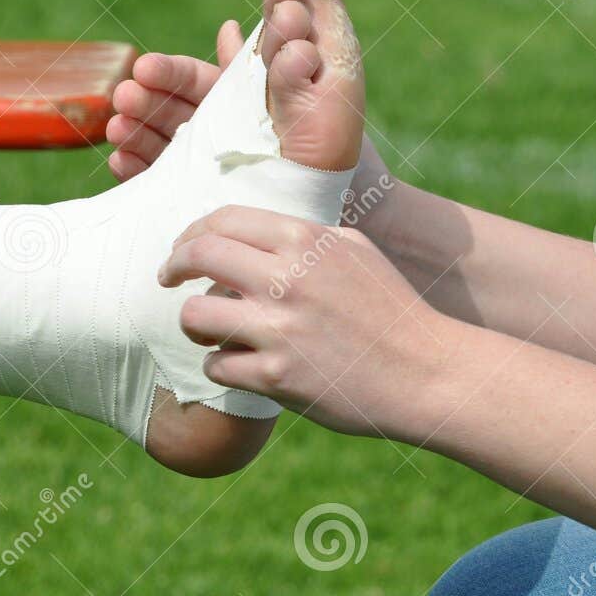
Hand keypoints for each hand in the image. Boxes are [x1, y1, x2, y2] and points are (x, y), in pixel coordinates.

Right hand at [109, 26, 392, 210]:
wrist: (353, 212)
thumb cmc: (332, 151)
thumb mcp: (305, 98)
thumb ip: (270, 63)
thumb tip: (234, 26)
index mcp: (240, 101)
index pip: (195, 81)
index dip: (168, 73)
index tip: (144, 68)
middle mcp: (218, 129)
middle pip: (170, 108)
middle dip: (145, 100)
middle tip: (126, 95)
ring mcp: (204, 163)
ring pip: (159, 140)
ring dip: (133, 130)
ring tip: (117, 128)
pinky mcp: (197, 195)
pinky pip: (161, 180)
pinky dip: (137, 169)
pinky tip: (120, 164)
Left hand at [159, 206, 455, 437]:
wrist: (428, 371)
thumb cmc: (393, 310)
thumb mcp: (355, 251)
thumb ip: (304, 237)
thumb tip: (250, 231)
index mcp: (306, 240)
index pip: (223, 219)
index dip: (191, 232)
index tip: (184, 248)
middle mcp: (288, 278)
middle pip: (197, 256)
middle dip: (172, 267)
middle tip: (167, 280)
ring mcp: (280, 329)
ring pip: (195, 314)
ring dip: (193, 323)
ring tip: (206, 331)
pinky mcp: (276, 376)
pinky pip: (217, 366)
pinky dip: (221, 367)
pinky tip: (240, 366)